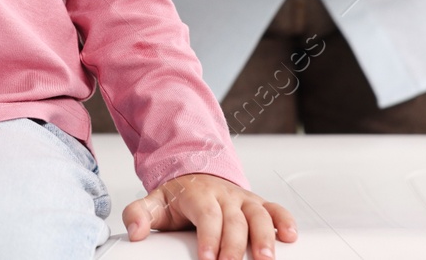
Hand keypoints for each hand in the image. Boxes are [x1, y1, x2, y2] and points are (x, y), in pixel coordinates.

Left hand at [123, 173, 297, 259]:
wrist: (196, 175)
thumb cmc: (178, 196)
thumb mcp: (155, 202)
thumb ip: (139, 214)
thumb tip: (134, 232)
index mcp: (199, 195)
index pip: (206, 214)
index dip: (209, 236)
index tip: (207, 258)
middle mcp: (225, 196)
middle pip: (234, 220)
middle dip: (235, 245)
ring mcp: (244, 200)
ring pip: (259, 215)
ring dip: (265, 237)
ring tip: (266, 259)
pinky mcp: (259, 205)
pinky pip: (276, 209)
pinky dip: (285, 220)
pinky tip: (291, 237)